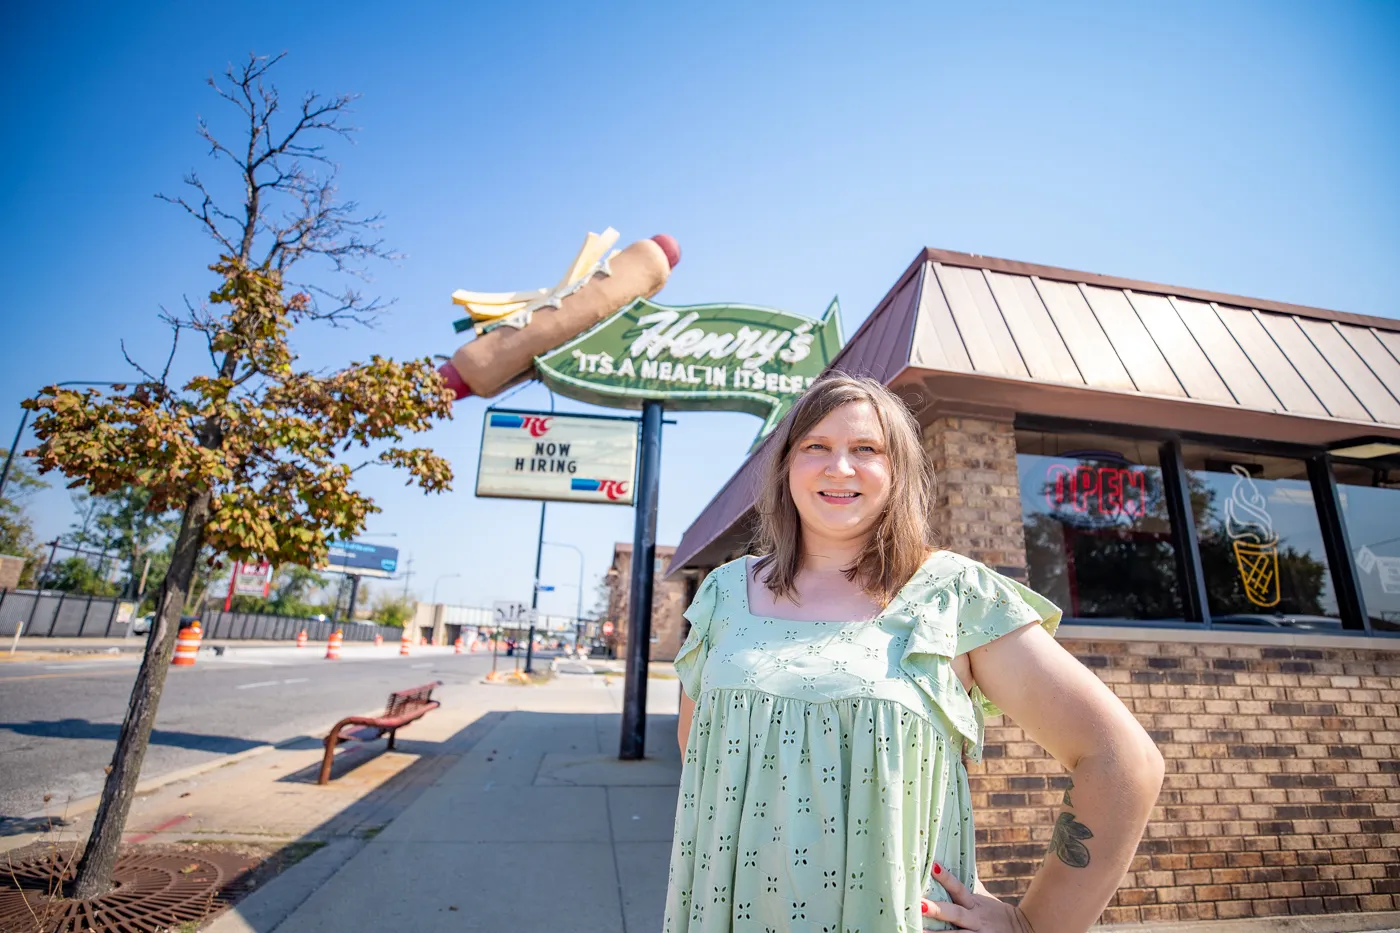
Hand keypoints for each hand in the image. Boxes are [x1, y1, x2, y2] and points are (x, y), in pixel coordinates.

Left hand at [920, 863, 1034, 932]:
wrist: (1023, 930)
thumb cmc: (995, 912)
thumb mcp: (983, 897)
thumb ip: (969, 882)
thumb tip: (956, 857)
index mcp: (975, 903)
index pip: (959, 888)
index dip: (947, 878)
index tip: (933, 866)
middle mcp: (975, 919)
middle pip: (955, 913)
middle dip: (938, 910)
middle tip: (920, 905)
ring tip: (918, 931)